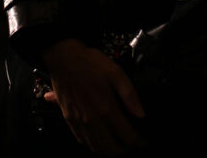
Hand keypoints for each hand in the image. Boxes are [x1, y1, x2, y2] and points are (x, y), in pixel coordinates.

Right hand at [42, 39, 144, 154]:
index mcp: (106, 109)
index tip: (143, 140)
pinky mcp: (69, 119)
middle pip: (111, 149)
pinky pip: (82, 140)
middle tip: (131, 145)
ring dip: (108, 150)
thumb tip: (141, 113)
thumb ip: (130, 95)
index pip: (126, 136)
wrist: (64, 58)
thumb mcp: (116, 73)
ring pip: (96, 148)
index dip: (138, 141)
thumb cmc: (89, 63)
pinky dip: (92, 144)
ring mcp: (80, 122)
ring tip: (117, 144)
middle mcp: (92, 120)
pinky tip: (98, 138)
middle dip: (124, 150)